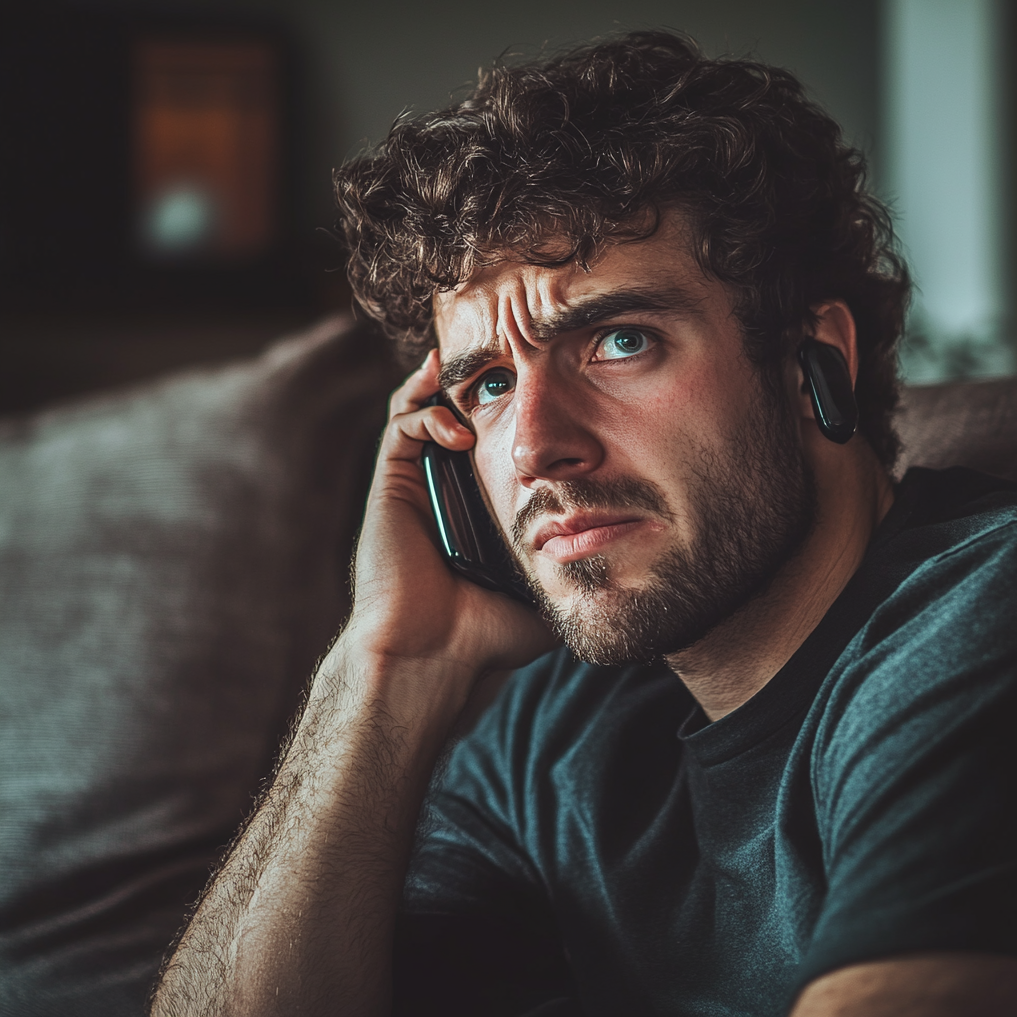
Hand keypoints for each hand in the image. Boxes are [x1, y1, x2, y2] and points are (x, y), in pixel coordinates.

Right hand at [337, 350, 555, 713]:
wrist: (435, 656)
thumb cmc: (488, 635)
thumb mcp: (548, 592)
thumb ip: (575, 566)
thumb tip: (621, 551)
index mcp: (481, 509)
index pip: (498, 445)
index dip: (518, 414)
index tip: (553, 394)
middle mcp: (448, 489)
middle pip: (462, 417)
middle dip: (486, 387)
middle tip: (516, 364)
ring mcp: (419, 483)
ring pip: (428, 409)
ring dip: (453, 389)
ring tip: (483, 380)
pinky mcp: (391, 483)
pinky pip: (402, 426)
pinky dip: (428, 414)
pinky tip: (461, 432)